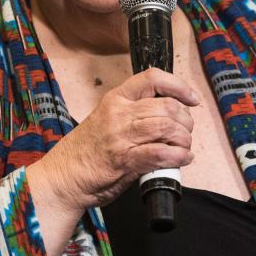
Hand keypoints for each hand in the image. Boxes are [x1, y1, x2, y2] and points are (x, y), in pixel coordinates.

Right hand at [28, 67, 199, 215]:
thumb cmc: (87, 151)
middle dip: (185, 120)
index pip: (153, 78)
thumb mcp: (108, 119)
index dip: (179, 86)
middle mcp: (119, 113)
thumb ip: (134, 114)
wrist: (63, 177)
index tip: (192, 99)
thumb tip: (170, 117)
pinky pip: (161, 153)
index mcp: (116, 99)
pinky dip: (178, 157)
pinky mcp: (125, 160)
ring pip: (167, 127)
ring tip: (184, 148)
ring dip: (184, 139)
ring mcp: (121, 136)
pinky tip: (182, 159)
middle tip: (186, 133)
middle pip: (167, 105)